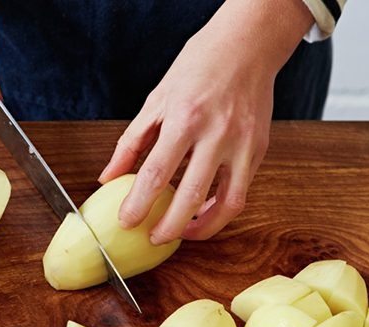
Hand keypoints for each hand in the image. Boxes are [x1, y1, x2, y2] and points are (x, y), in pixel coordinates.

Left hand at [99, 0, 313, 242]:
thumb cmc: (199, 67)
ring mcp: (243, 144)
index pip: (156, 173)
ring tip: (181, 233)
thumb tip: (108, 177)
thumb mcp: (157, 99)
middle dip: (169, 226)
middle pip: (191, 195)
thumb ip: (132, 142)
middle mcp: (217, 134)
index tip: (127, 221)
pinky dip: (220, 209)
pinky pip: (240, 191)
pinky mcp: (259, 150)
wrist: (247, 46)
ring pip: (227, 203)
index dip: (139, 204)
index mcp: (185, 118)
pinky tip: (203, 212)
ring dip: (202, 228)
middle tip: (153, 237)